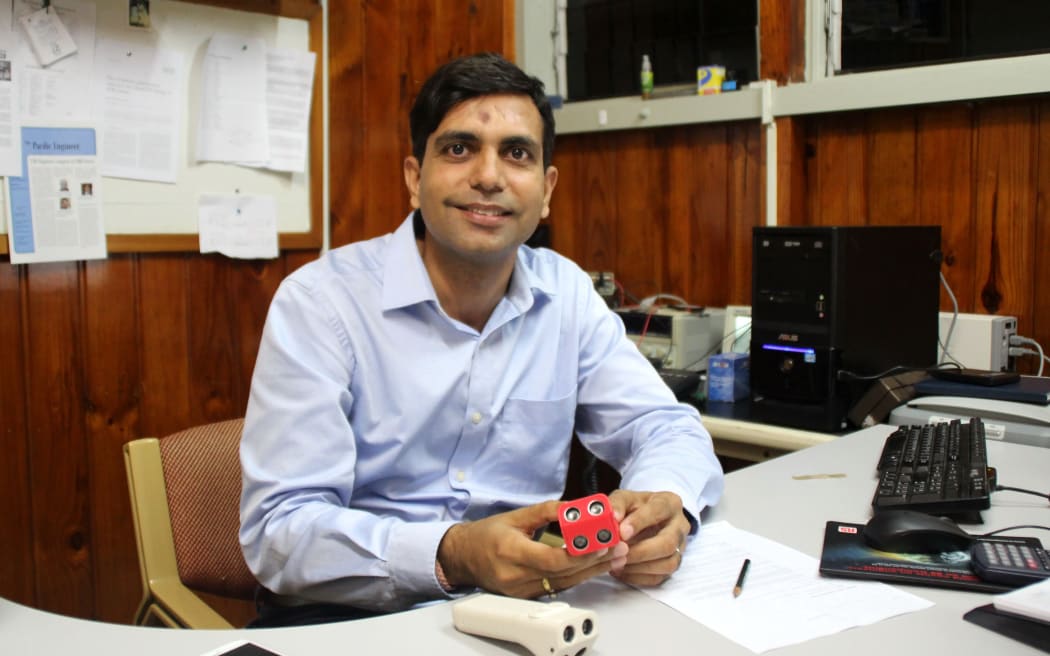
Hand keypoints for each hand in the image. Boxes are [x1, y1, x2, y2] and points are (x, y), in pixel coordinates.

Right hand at [437, 500, 628, 598]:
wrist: (462, 558)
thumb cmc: (486, 535)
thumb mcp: (514, 516)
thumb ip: (545, 511)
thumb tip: (573, 507)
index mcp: (511, 551)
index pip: (550, 559)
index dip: (578, 553)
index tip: (600, 543)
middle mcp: (516, 575)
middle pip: (563, 573)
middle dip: (594, 560)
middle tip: (618, 547)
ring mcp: (520, 590)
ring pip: (564, 583)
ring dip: (592, 570)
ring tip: (615, 556)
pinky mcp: (526, 596)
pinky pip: (557, 587)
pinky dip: (577, 576)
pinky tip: (595, 567)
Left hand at [607, 489, 688, 586]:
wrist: (645, 518)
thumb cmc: (636, 507)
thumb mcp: (625, 498)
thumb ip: (617, 504)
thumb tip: (613, 516)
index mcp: (669, 503)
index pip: (659, 510)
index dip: (640, 522)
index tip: (622, 532)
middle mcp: (679, 525)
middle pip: (668, 543)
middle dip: (640, 551)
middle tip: (618, 553)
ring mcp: (679, 547)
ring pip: (667, 563)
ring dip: (639, 567)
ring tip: (617, 562)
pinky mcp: (673, 564)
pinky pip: (660, 577)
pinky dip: (638, 576)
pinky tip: (621, 570)